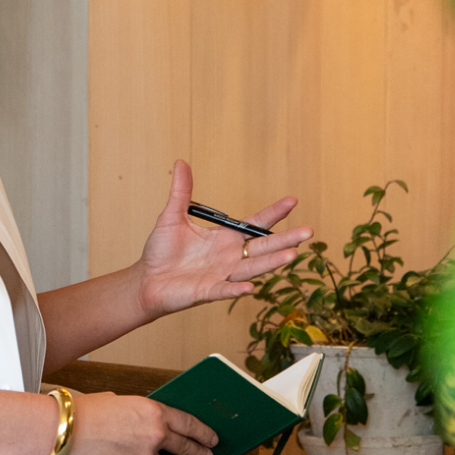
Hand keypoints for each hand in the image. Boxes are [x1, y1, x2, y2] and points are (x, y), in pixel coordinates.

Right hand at [68, 392, 217, 454]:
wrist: (66, 429)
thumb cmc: (86, 412)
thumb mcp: (121, 402)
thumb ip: (140, 413)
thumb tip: (149, 424)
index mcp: (153, 408)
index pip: (188, 421)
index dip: (203, 431)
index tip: (212, 437)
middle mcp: (154, 431)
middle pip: (186, 444)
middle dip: (200, 451)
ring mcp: (145, 453)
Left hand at [134, 160, 312, 318]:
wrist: (146, 279)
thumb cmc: (161, 251)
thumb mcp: (172, 216)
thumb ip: (181, 192)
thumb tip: (181, 162)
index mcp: (224, 238)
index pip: (254, 224)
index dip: (273, 213)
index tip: (293, 201)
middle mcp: (229, 257)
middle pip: (262, 248)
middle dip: (285, 240)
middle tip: (308, 231)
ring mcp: (221, 275)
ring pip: (251, 268)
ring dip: (271, 263)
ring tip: (292, 255)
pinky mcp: (207, 291)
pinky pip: (224, 290)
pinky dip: (236, 289)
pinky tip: (250, 287)